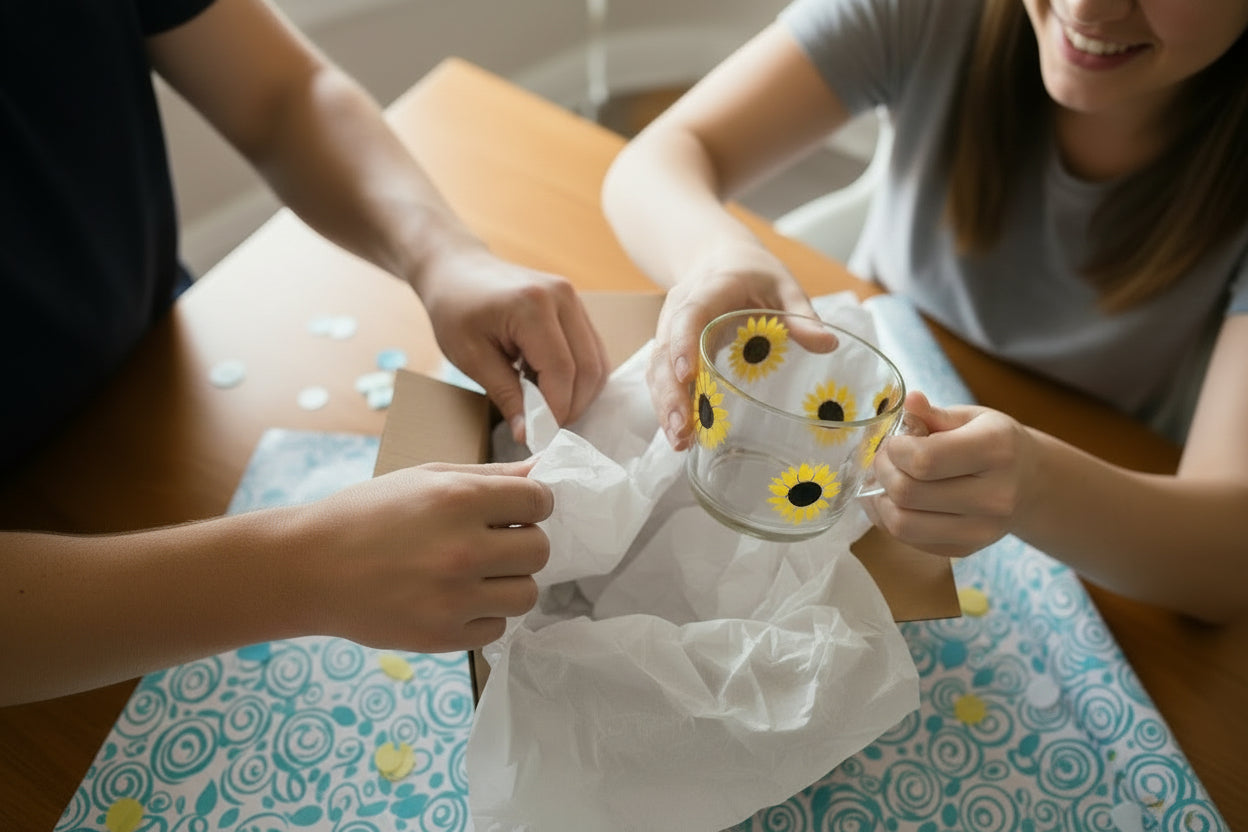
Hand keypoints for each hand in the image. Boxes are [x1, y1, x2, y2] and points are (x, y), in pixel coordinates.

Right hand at [296, 459, 553, 651]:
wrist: (309, 568)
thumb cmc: (367, 514)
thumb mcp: (426, 477)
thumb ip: (491, 475)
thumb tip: (545, 468)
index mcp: (459, 499)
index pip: (539, 501)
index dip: (533, 504)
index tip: (515, 510)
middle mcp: (463, 550)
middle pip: (540, 551)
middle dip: (523, 543)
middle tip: (494, 542)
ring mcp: (454, 599)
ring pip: (527, 595)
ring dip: (510, 583)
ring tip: (477, 574)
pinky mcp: (442, 637)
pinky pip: (497, 627)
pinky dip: (484, 614)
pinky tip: (455, 599)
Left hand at [419, 249, 609, 442]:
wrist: (457, 269)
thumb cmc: (455, 310)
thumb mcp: (471, 357)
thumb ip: (505, 395)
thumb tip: (528, 434)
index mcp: (533, 306)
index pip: (561, 371)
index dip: (555, 409)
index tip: (537, 434)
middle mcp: (563, 297)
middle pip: (588, 368)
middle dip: (571, 406)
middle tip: (543, 427)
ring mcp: (574, 299)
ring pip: (597, 362)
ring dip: (578, 394)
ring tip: (545, 407)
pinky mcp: (577, 306)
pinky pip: (591, 351)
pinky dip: (578, 377)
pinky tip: (550, 385)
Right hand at [651, 238, 818, 448]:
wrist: (718, 260)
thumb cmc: (754, 275)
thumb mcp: (783, 286)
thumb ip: (800, 314)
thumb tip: (828, 344)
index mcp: (708, 290)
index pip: (689, 316)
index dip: (685, 344)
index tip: (688, 375)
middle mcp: (679, 311)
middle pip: (665, 352)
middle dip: (671, 392)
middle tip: (682, 428)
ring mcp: (669, 331)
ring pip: (657, 369)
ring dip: (665, 405)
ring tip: (680, 442)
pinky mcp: (670, 351)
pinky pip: (661, 377)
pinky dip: (668, 405)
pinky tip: (681, 433)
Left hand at [861, 391, 1039, 556]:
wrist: (1029, 483)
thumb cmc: (994, 442)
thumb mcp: (972, 417)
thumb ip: (935, 414)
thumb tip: (909, 402)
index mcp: (997, 450)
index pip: (924, 459)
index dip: (895, 450)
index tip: (894, 442)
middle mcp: (995, 496)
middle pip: (908, 492)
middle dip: (882, 471)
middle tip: (883, 459)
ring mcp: (981, 529)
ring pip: (902, 524)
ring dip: (879, 500)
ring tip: (882, 481)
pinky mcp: (966, 549)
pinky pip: (909, 540)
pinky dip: (889, 520)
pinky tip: (891, 500)